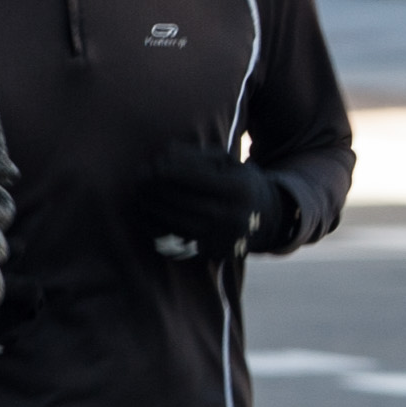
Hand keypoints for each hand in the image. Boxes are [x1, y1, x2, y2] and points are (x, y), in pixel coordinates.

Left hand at [138, 142, 278, 260]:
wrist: (266, 220)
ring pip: (175, 221)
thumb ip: (200, 156)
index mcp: (237, 189)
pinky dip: (157, 225)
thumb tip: (165, 154)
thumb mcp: (230, 163)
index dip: (169, 168)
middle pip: (181, 200)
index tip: (153, 161)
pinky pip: (177, 239)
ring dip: (152, 205)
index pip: (193, 177)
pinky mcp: (210, 252)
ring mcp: (221, 238)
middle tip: (139, 175)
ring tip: (139, 191)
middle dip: (155, 186)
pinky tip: (147, 211)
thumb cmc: (239, 183)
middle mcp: (231, 216)